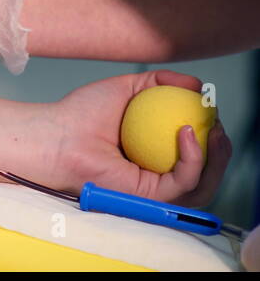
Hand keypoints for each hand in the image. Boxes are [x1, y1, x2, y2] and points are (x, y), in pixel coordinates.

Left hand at [46, 70, 230, 206]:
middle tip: (218, 122)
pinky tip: (188, 133)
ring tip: (213, 129)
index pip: (195, 152)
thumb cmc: (82, 114)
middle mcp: (157, 175)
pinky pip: (183, 182)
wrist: (57, 134)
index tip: (211, 110)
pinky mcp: (150, 198)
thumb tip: (195, 83)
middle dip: (222, 150)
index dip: (210, 134)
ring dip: (216, 157)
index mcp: (154, 154)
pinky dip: (193, 159)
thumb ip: (160, 82)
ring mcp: (156, 190)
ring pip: (203, 183)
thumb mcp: (128, 89)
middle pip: (206, 172)